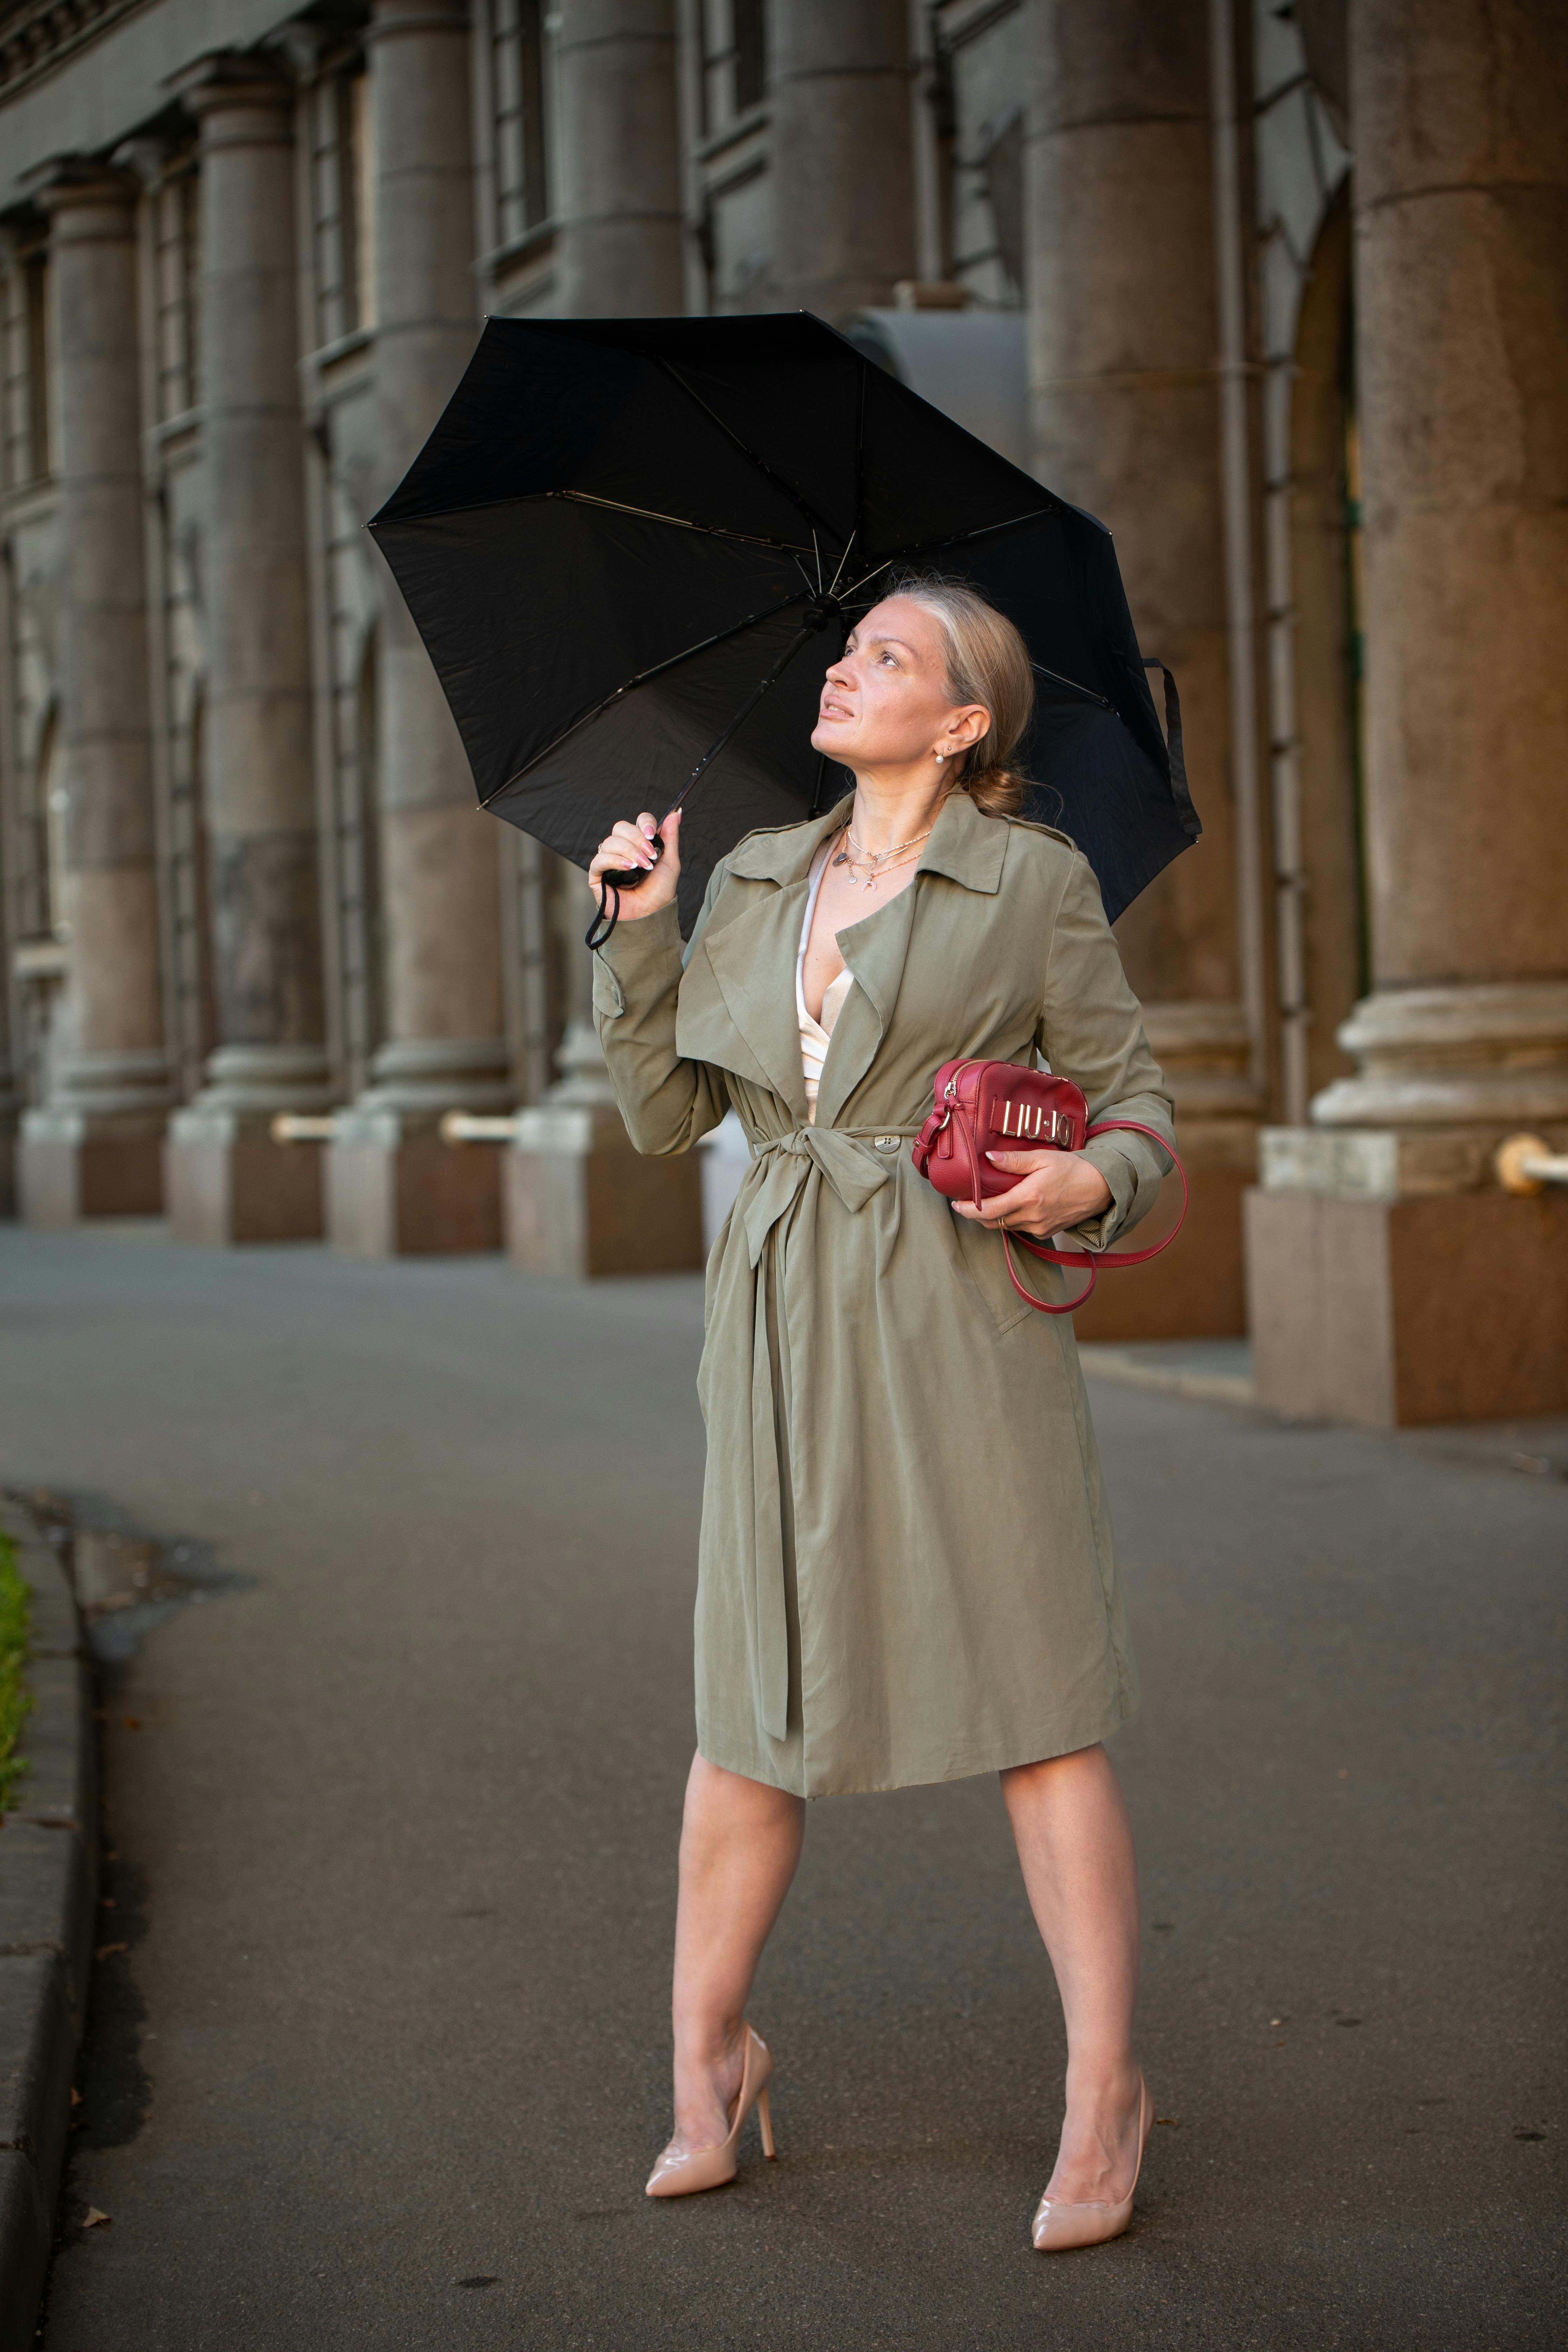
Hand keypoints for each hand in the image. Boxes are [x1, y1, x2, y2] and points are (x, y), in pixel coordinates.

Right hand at [587, 808, 681, 919]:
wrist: (650, 914)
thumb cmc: (659, 892)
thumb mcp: (670, 862)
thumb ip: (670, 837)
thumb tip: (675, 812)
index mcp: (637, 843)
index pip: (636, 822)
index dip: (643, 823)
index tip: (652, 834)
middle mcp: (621, 849)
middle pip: (620, 827)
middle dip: (636, 838)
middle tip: (650, 855)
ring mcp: (608, 861)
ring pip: (610, 842)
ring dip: (629, 851)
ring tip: (642, 867)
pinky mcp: (597, 875)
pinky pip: (600, 859)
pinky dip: (615, 860)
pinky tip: (628, 868)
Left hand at [950, 1148, 1112, 1239]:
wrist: (1101, 1188)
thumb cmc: (1073, 1169)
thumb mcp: (1043, 1158)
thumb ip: (1014, 1161)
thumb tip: (988, 1158)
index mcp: (1028, 1198)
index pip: (989, 1210)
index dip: (969, 1209)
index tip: (956, 1204)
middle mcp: (1032, 1217)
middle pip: (993, 1222)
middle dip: (977, 1214)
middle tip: (967, 1202)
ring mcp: (1039, 1228)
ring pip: (1006, 1226)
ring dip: (994, 1217)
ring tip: (988, 1201)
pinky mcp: (1046, 1232)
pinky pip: (1021, 1228)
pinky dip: (1012, 1219)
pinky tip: (1012, 1206)